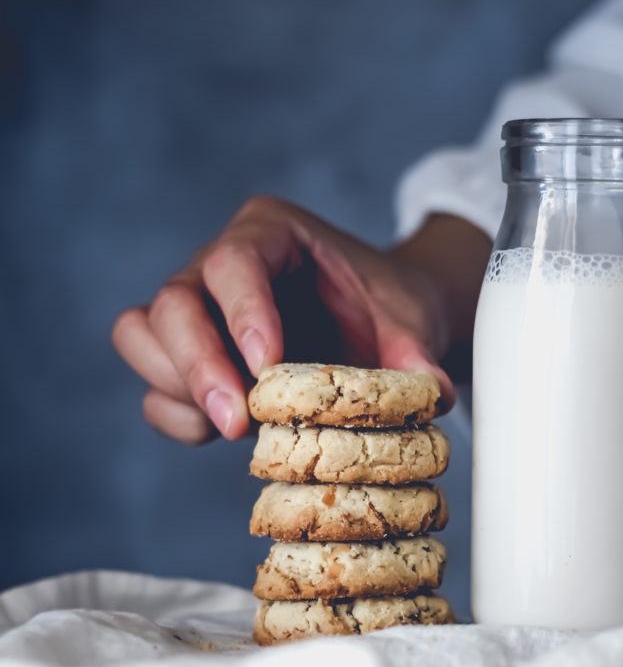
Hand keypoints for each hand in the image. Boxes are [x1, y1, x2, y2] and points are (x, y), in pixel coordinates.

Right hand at [112, 196, 456, 443]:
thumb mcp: (411, 323)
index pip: (234, 261)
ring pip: (142, 336)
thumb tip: (436, 393)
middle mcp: (219, 265)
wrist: (379, 325)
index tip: (266, 366)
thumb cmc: (388, 309)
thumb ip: (417, 354)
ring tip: (234, 426)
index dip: (241, 313)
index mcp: (271, 233)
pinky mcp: (187, 357)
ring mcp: (196, 310)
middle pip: (173, 303)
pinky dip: (177, 416)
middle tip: (239, 422)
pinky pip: (153, 386)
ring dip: (178, 388)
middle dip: (198, 366)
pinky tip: (222, 433)